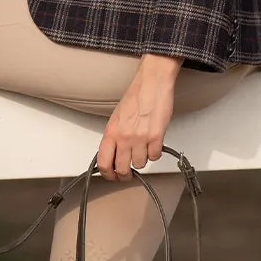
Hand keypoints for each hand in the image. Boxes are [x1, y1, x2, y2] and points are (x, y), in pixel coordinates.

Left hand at [98, 54, 181, 180]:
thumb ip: (114, 137)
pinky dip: (155, 153)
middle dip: (126, 174)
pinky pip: (154, 157)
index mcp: (111, 132)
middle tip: (129, 172)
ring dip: (142, 160)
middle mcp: (124, 137)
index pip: (103, 163)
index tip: (112, 176)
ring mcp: (140, 138)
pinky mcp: (156, 137)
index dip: (108, 174)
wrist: (152, 85)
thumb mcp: (116, 118)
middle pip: (122, 169)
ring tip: (143, 150)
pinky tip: (153, 144)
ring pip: (140, 165)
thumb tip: (113, 154)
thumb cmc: (136, 98)